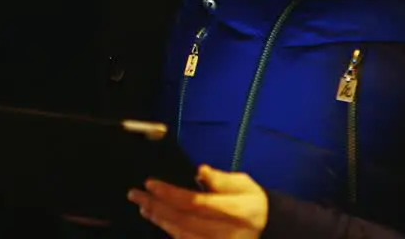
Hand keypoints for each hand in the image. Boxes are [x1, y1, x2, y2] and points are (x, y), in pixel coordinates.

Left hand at [128, 164, 267, 238]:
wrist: (269, 229)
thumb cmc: (253, 202)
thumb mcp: (244, 184)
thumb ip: (222, 179)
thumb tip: (200, 171)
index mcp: (235, 210)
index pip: (196, 202)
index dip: (170, 194)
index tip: (150, 183)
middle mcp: (225, 231)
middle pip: (183, 220)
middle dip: (157, 206)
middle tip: (136, 194)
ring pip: (182, 234)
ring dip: (159, 220)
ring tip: (144, 206)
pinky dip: (170, 232)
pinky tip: (159, 220)